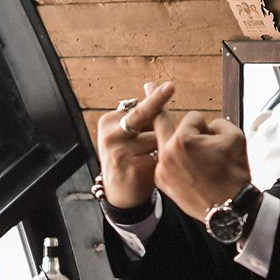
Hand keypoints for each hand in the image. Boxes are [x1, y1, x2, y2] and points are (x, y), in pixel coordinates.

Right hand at [95, 81, 173, 212]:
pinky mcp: (133, 168)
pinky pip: (160, 156)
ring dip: (165, 146)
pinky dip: (165, 161)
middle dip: (157, 100)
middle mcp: (110, 135)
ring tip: (156, 158)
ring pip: (156, 139)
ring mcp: (120, 152)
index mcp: (108, 122)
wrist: (119, 194)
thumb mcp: (126, 136)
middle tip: (171, 86)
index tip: (170, 86)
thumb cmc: (129, 158)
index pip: (139, 109)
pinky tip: (160, 169)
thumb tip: (155, 90)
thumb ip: (138, 119)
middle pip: (141, 115)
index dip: (156, 111)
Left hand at [156, 110, 252, 217]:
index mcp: (183, 140)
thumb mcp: (235, 136)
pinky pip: (167, 163)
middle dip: (157, 104)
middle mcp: (167, 154)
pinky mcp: (162, 182)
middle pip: (161, 122)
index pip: (192, 118)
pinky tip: (189, 170)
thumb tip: (205, 127)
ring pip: (167, 145)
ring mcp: (162, 170)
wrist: (229, 208)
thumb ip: (217, 123)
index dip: (207, 126)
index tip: (212, 138)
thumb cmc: (233, 173)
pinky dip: (176, 162)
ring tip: (184, 145)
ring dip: (177, 144)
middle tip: (148, 87)